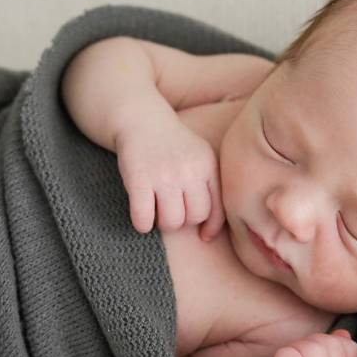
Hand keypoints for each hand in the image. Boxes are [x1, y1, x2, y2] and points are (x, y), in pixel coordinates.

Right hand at [114, 117, 224, 240]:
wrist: (141, 120)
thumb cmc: (173, 147)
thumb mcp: (200, 158)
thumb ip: (210, 189)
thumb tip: (208, 235)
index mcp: (207, 165)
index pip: (217, 209)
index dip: (210, 227)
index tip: (202, 234)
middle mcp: (189, 170)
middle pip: (194, 217)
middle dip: (184, 222)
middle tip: (172, 212)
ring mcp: (164, 174)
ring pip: (171, 222)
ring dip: (162, 223)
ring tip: (156, 212)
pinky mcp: (139, 179)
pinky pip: (144, 218)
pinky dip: (142, 224)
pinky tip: (141, 217)